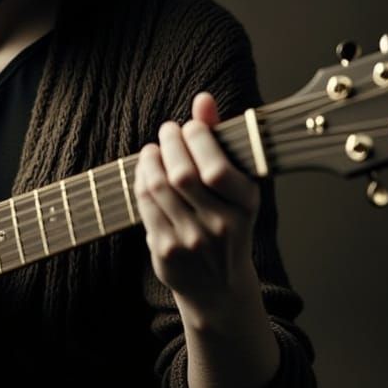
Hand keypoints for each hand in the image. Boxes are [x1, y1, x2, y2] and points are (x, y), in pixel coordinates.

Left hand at [134, 92, 260, 318]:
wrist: (219, 287)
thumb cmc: (228, 224)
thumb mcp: (236, 187)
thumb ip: (220, 140)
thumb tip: (203, 99)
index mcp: (246, 206)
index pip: (217, 168)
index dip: (197, 139)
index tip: (189, 126)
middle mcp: (221, 226)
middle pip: (181, 175)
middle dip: (169, 143)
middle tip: (167, 131)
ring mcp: (191, 241)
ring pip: (158, 187)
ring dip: (150, 160)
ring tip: (153, 150)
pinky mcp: (166, 251)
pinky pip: (144, 205)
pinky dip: (141, 181)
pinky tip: (146, 172)